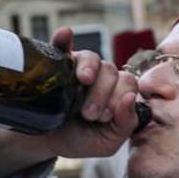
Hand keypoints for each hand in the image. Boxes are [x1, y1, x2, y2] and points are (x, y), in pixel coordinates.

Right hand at [41, 27, 140, 159]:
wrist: (49, 142)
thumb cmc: (82, 139)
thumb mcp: (109, 142)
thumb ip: (127, 123)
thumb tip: (130, 98)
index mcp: (117, 91)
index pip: (127, 83)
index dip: (119, 98)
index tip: (104, 118)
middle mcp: (101, 76)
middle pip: (110, 70)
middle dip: (102, 94)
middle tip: (88, 114)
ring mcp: (78, 68)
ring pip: (92, 58)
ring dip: (88, 71)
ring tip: (82, 84)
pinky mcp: (57, 64)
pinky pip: (62, 46)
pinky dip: (63, 39)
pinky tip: (64, 35)